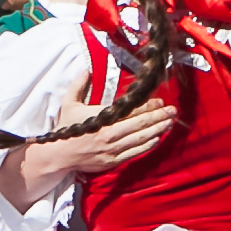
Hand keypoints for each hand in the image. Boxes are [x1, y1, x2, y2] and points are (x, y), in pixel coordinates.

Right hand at [21, 89, 175, 184]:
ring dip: (157, 130)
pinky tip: (157, 139)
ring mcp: (112, 149)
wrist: (58, 155)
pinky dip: (148, 146)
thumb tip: (85, 70)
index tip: (159, 101)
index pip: (130, 111)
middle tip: (172, 111)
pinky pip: (135, 153)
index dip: (147, 106)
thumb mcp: (69, 104)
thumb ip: (78, 86)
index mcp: (101, 119)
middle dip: (158, 117)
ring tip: (169, 123)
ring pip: (140, 139)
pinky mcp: (113, 161)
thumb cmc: (66, 129)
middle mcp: (109, 134)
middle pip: (140, 124)